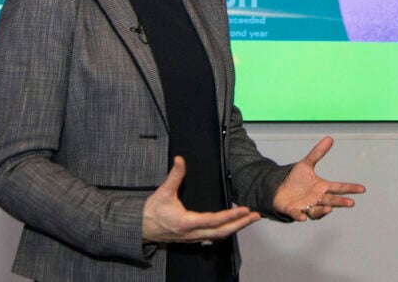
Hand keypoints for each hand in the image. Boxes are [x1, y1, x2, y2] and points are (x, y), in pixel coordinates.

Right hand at [142, 156, 259, 243]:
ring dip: (236, 228)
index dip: (231, 216)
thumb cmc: (152, 211)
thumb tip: (180, 159)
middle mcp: (193, 233)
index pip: (214, 220)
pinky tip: (234, 224)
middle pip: (222, 232)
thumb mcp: (163, 192)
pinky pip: (213, 237)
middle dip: (240, 224)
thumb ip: (174, 176)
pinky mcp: (193, 238)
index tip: (244, 209)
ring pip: (219, 236)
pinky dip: (226, 231)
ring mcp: (194, 238)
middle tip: (255, 216)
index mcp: (187, 222)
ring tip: (249, 219)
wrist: (141, 228)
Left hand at [273, 136, 365, 221]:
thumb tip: (329, 138)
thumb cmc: (295, 179)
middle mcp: (316, 198)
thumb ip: (318, 153)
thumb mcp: (306, 164)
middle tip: (351, 203)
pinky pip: (297, 214)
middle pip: (331, 200)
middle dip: (340, 202)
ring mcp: (305, 206)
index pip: (338, 187)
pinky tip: (303, 217)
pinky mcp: (292, 210)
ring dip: (322, 211)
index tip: (362, 189)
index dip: (350, 188)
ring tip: (329, 209)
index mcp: (321, 187)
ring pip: (316, 211)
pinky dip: (300, 216)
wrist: (278, 188)